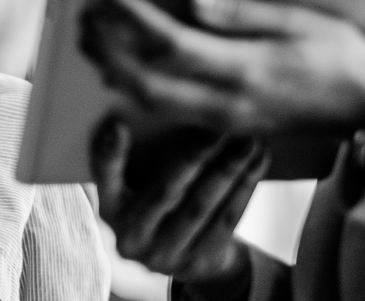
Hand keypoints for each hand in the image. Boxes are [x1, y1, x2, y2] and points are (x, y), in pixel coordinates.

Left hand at [81, 0, 364, 134]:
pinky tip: (119, 68)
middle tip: (81, 22)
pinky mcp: (227, 126)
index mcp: (249, 69)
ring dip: (116, 73)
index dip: (134, 20)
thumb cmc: (342, 54)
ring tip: (89, 42)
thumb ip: (245, 11)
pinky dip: (138, 90)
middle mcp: (231, 102)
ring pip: (154, 103)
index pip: (174, 44)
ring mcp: (226, 120)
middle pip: (150, 81)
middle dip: (110, 51)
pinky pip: (170, 112)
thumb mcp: (304, 20)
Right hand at [92, 119, 266, 297]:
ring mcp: (166, 254)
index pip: (106, 179)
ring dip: (229, 167)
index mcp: (111, 208)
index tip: (117, 124)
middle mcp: (132, 236)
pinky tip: (258, 158)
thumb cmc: (159, 201)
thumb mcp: (137, 183)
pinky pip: (227, 219)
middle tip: (216, 124)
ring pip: (202, 206)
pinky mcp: (200, 261)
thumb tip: (162, 102)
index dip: (110, 154)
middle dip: (194, 154)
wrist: (186, 256)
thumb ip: (140, 153)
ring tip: (248, 136)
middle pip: (166, 190)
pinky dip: (245, 185)